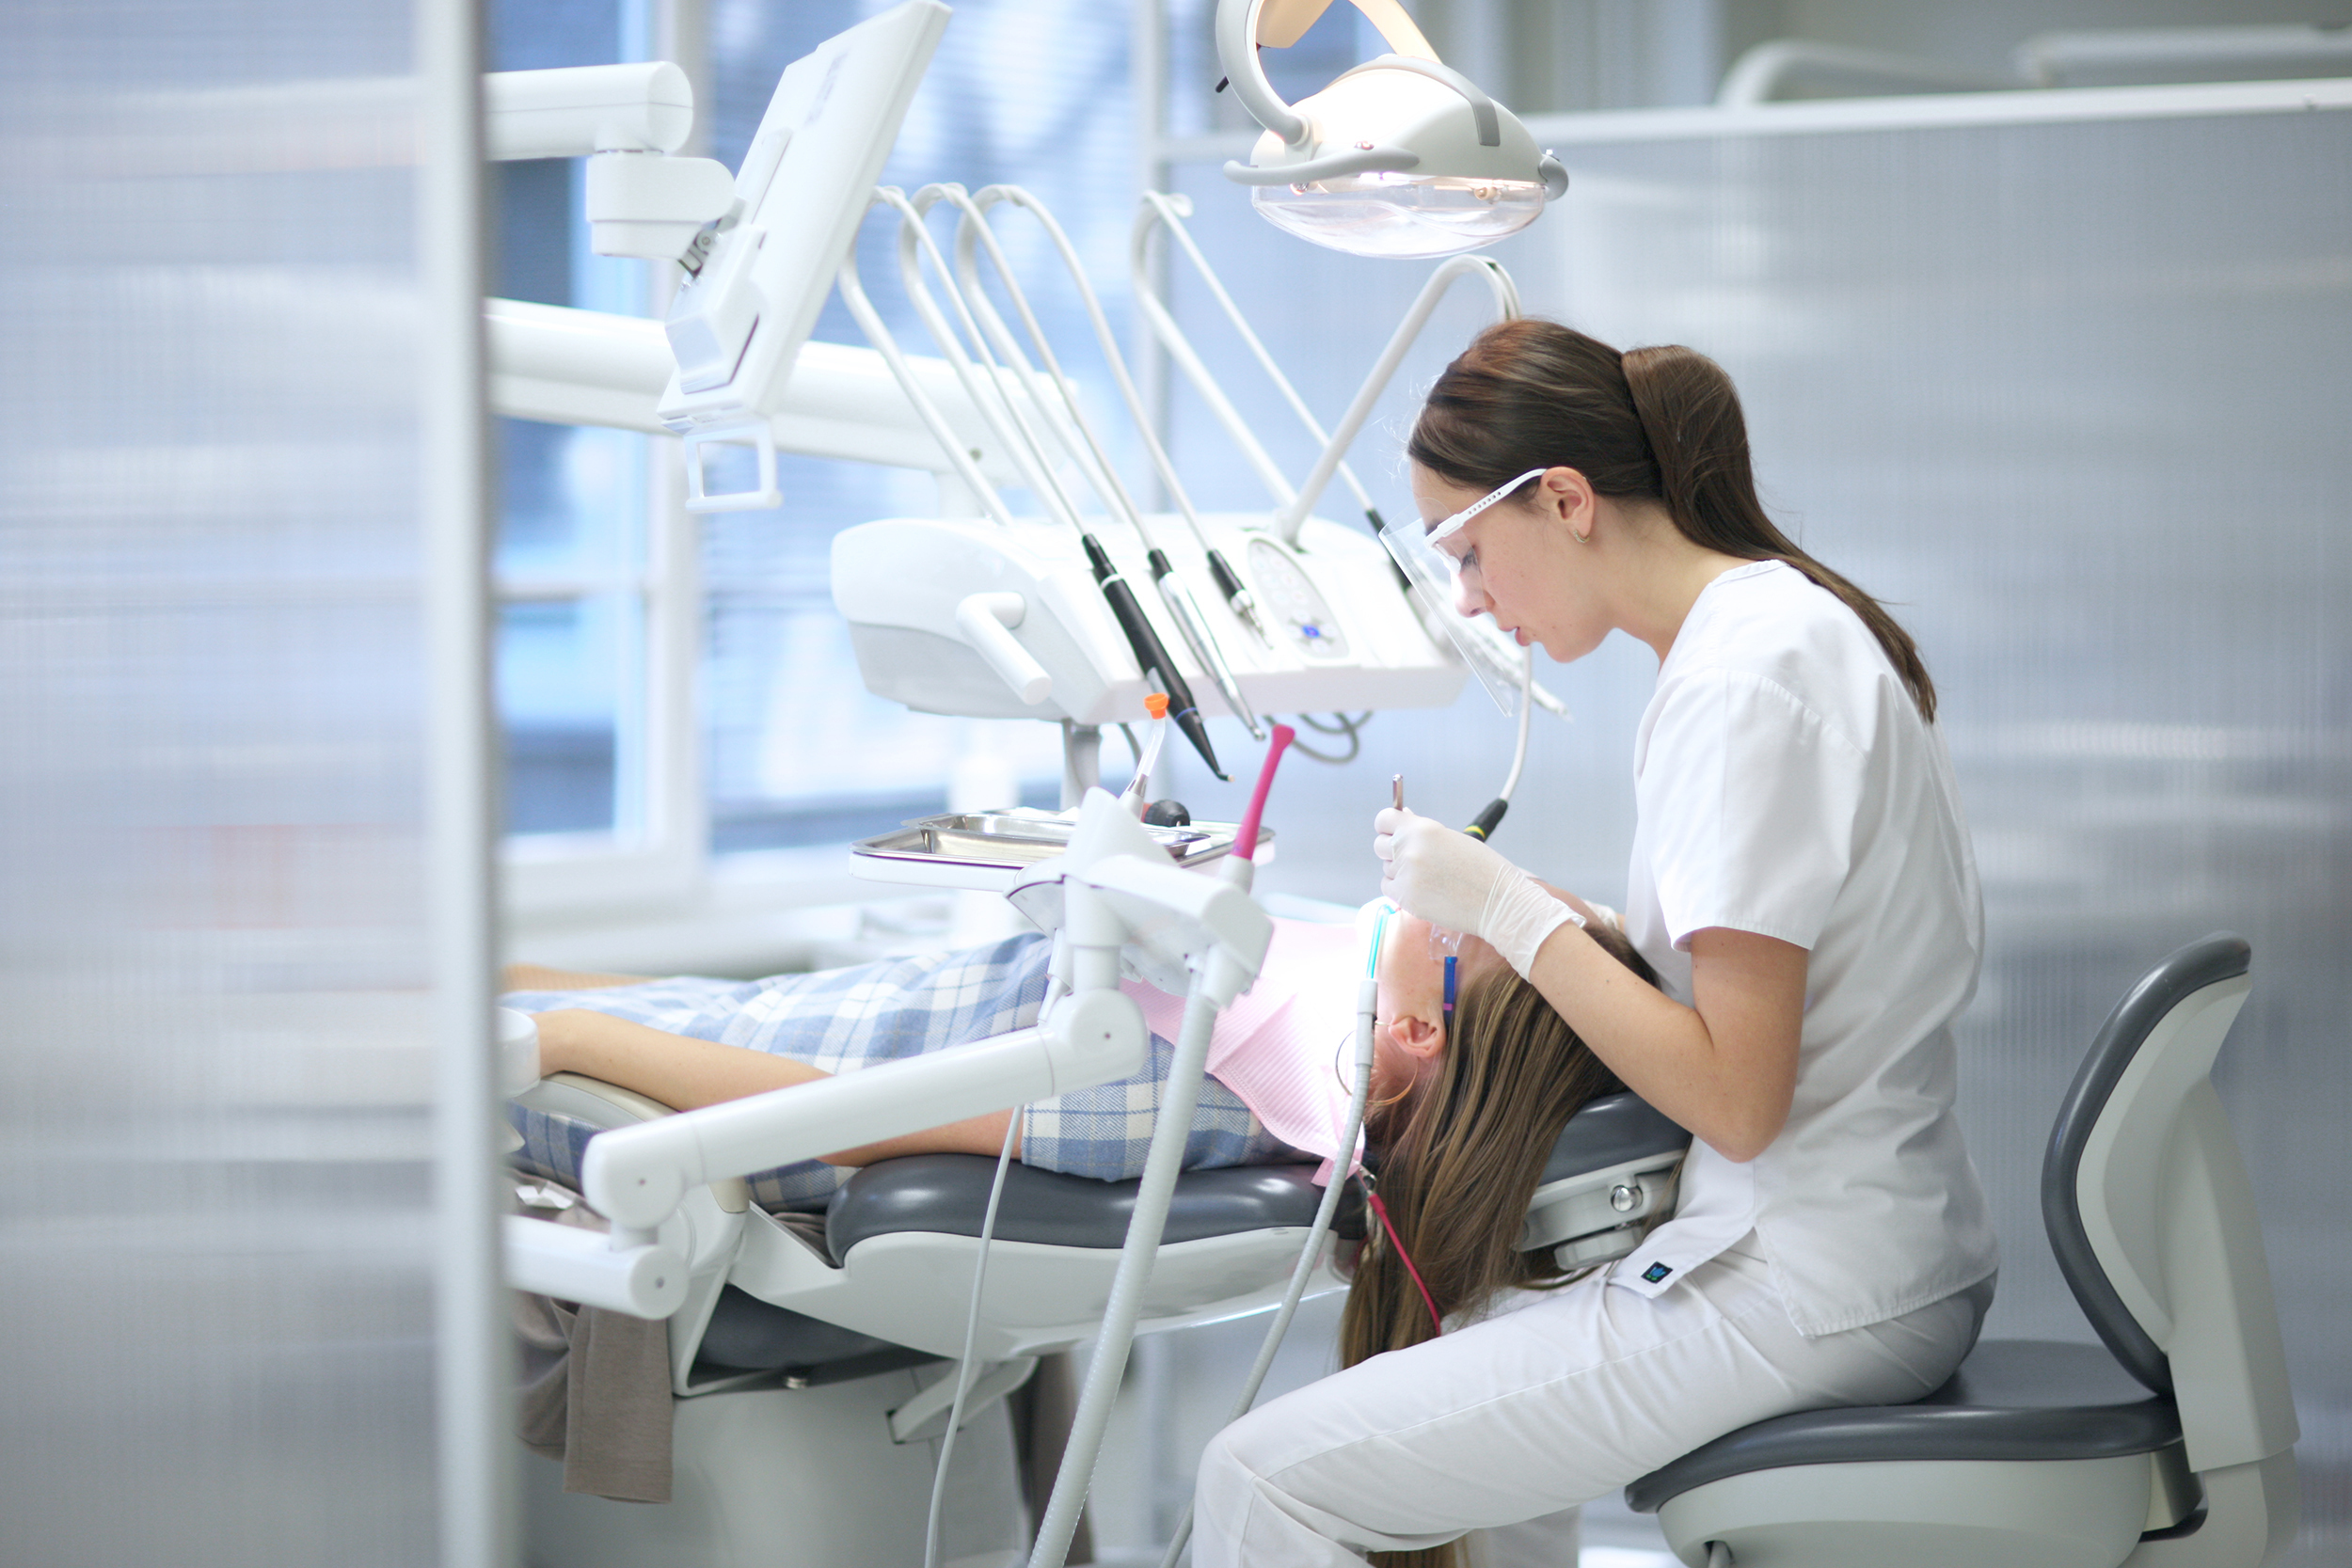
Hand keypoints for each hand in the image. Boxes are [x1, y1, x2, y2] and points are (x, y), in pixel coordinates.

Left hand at [1372, 806, 1510, 934]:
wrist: (1498, 901)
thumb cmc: (1483, 869)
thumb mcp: (1453, 839)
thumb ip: (1423, 831)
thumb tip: (1404, 817)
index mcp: (1423, 829)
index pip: (1383, 819)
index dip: (1388, 826)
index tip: (1393, 832)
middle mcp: (1410, 849)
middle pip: (1379, 845)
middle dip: (1393, 850)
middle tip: (1416, 859)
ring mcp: (1406, 875)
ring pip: (1386, 868)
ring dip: (1400, 871)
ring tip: (1430, 877)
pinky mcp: (1405, 898)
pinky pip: (1388, 887)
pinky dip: (1400, 889)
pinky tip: (1423, 889)